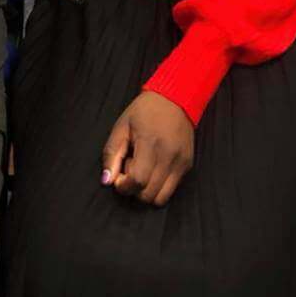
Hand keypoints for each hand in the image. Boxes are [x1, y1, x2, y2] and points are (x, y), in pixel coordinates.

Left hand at [101, 91, 194, 206]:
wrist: (175, 98)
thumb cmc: (145, 111)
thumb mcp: (121, 126)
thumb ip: (112, 154)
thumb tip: (107, 181)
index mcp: (150, 143)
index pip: (138, 181)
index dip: (124, 186)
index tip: (119, 177)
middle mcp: (168, 156)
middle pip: (148, 194)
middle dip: (134, 188)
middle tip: (131, 167)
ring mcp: (180, 162)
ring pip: (161, 198)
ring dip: (147, 190)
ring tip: (144, 168)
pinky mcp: (187, 165)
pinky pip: (172, 189)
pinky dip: (159, 186)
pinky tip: (154, 167)